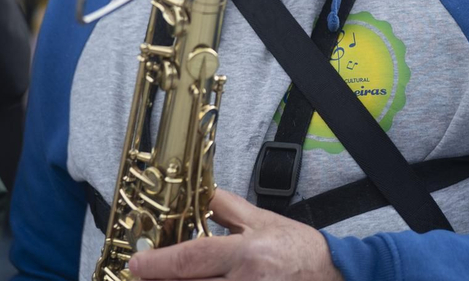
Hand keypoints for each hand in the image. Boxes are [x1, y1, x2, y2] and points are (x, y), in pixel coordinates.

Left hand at [127, 189, 342, 280]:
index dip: (158, 263)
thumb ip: (226, 207)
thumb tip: (196, 196)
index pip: (191, 259)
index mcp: (246, 254)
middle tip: (145, 273)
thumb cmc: (297, 249)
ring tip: (167, 278)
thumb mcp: (262, 219)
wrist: (333, 275)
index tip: (136, 262)